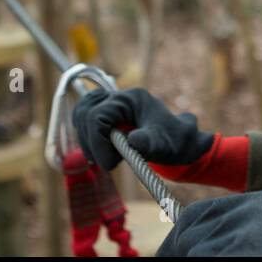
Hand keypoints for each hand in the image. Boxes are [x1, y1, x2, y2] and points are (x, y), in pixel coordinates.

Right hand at [71, 87, 213, 171]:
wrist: (180, 142)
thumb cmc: (174, 142)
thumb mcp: (166, 145)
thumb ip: (150, 143)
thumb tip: (133, 140)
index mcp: (132, 99)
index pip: (98, 115)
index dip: (97, 141)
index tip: (109, 164)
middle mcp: (119, 97)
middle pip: (85, 113)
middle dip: (91, 142)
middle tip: (109, 162)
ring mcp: (111, 103)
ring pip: (81, 114)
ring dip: (88, 140)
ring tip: (107, 158)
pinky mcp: (106, 113)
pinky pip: (83, 118)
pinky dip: (87, 136)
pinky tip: (101, 152)